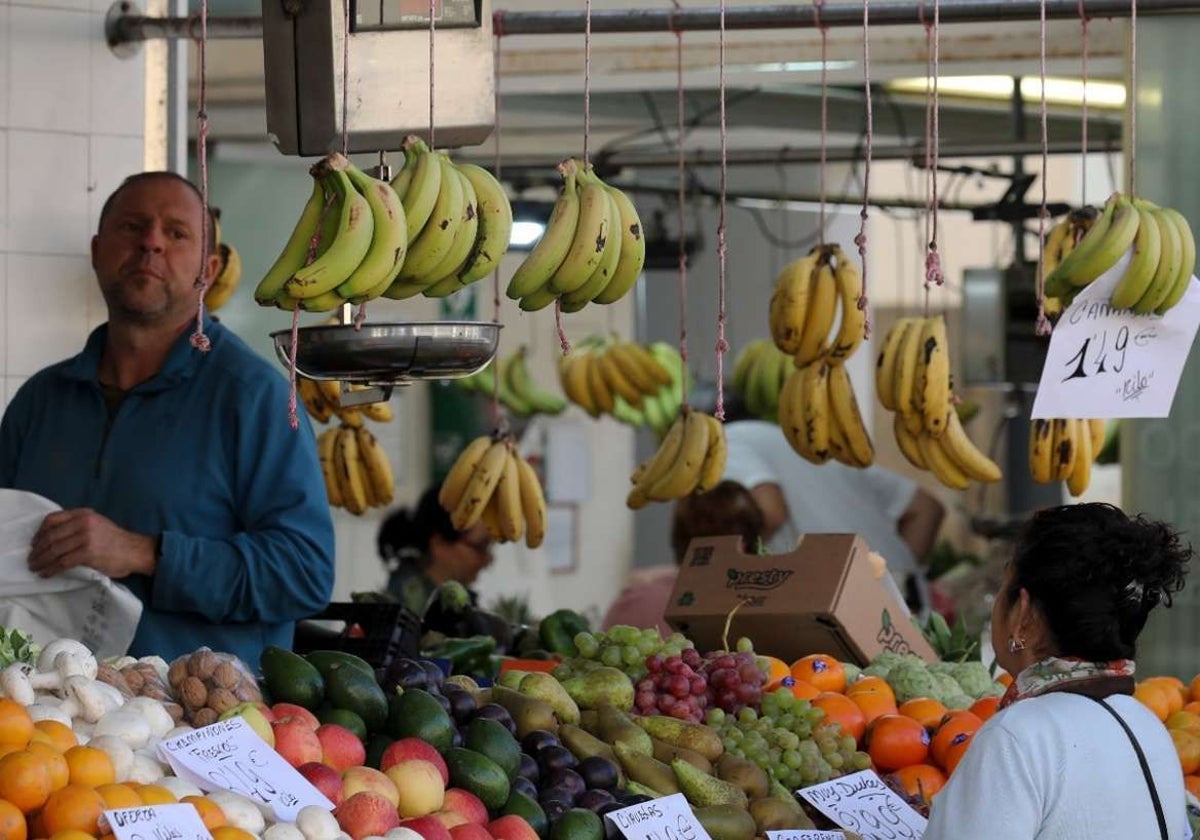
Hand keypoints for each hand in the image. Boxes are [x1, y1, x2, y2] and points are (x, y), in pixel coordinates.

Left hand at [28, 509, 156, 579]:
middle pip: (50, 536)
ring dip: (41, 561)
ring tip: (35, 567)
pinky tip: (46, 573)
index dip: (39, 532)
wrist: (135, 550)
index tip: (34, 543)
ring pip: (54, 550)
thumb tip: (53, 537)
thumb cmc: (116, 540)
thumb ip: (78, 525)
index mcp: (84, 514)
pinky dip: (51, 569)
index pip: (52, 519)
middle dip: (37, 550)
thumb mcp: (97, 524)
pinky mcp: (88, 553)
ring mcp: (85, 537)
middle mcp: (83, 523)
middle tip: (31, 559)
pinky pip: (62, 562)